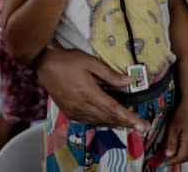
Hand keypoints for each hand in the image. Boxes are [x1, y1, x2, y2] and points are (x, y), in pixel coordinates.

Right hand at [35, 47, 150, 132]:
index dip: (130, 118)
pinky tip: (108, 120)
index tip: (142, 125)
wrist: (44, 64)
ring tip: (128, 124)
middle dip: (127, 123)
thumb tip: (129, 82)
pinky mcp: (69, 112)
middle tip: (142, 127)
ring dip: (115, 123)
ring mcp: (74, 111)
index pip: (114, 109)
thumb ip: (110, 74)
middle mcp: (81, 106)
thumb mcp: (90, 62)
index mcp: (88, 93)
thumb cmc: (68, 60)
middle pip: (108, 118)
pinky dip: (101, 122)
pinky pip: (89, 121)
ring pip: (99, 122)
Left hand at [165, 101, 187, 164]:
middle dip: (180, 159)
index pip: (181, 157)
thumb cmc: (182, 114)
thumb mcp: (173, 128)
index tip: (167, 161)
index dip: (173, 161)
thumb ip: (171, 143)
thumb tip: (169, 155)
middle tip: (171, 158)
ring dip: (187, 156)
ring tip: (178, 153)